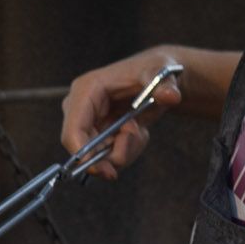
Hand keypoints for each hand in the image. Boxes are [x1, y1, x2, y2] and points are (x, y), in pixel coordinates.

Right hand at [60, 46, 185, 180]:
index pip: (73, 130)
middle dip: (113, 153)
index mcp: (86, 90)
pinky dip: (126, 150)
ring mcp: (85, 122)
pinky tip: (136, 131)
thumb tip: (170, 96)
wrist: (159, 80)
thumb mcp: (162, 74)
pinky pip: (106, 156)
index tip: (108, 171)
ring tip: (139, 128)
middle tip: (138, 135)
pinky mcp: (94, 132)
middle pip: (83, 149)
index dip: (84, 154)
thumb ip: (166, 86)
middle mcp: (79, 107)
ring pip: (98, 155)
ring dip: (124, 149)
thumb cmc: (155, 72)